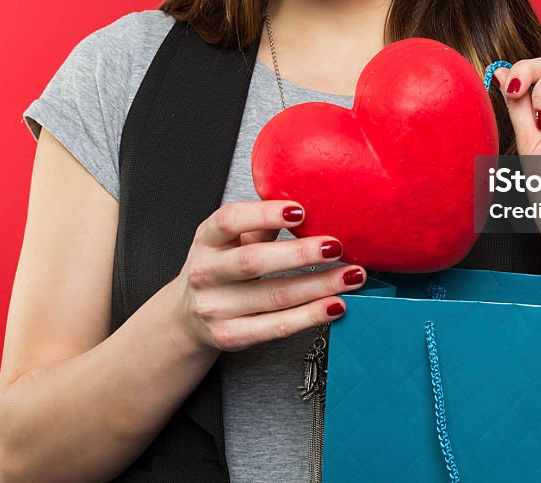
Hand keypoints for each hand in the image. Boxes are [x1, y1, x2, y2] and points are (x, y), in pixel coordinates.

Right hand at [173, 200, 366, 352]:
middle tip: (337, 246)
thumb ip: (264, 224)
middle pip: (254, 262)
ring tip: (352, 275)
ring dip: (319, 286)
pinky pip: (276, 327)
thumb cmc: (222, 267)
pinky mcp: (229, 336)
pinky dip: (310, 317)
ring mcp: (215, 308)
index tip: (301, 210)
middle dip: (300, 254)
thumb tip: (315, 205)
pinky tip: (335, 305)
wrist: (188, 317)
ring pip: (273, 296)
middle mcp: (206, 273)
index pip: (230, 220)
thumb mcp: (232, 239)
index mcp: (208, 239)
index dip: (264, 214)